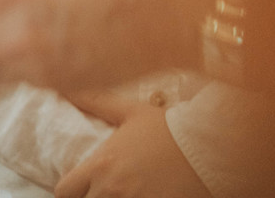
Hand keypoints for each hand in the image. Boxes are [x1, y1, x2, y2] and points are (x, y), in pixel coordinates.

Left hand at [55, 94, 210, 197]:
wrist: (209, 147)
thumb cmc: (170, 128)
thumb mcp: (130, 111)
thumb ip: (97, 101)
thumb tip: (67, 88)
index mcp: (100, 165)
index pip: (64, 191)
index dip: (69, 191)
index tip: (80, 187)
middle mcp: (111, 190)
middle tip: (102, 190)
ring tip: (123, 193)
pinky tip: (142, 197)